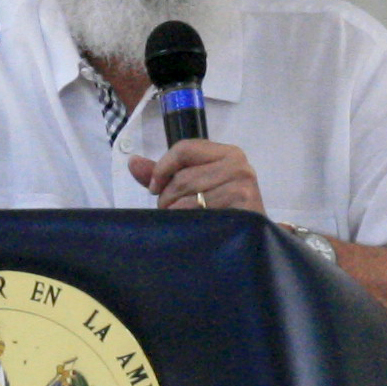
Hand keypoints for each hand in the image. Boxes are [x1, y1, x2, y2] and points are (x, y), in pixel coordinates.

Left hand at [129, 140, 265, 214]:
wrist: (253, 237)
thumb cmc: (222, 209)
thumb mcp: (194, 185)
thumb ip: (165, 173)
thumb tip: (132, 162)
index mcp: (228, 153)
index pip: (184, 148)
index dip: (162, 168)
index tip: (154, 188)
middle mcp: (239, 165)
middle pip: (183, 176)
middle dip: (168, 197)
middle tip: (171, 211)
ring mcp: (243, 186)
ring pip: (188, 196)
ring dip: (176, 212)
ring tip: (182, 220)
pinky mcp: (243, 207)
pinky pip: (199, 211)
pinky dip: (188, 222)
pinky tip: (193, 227)